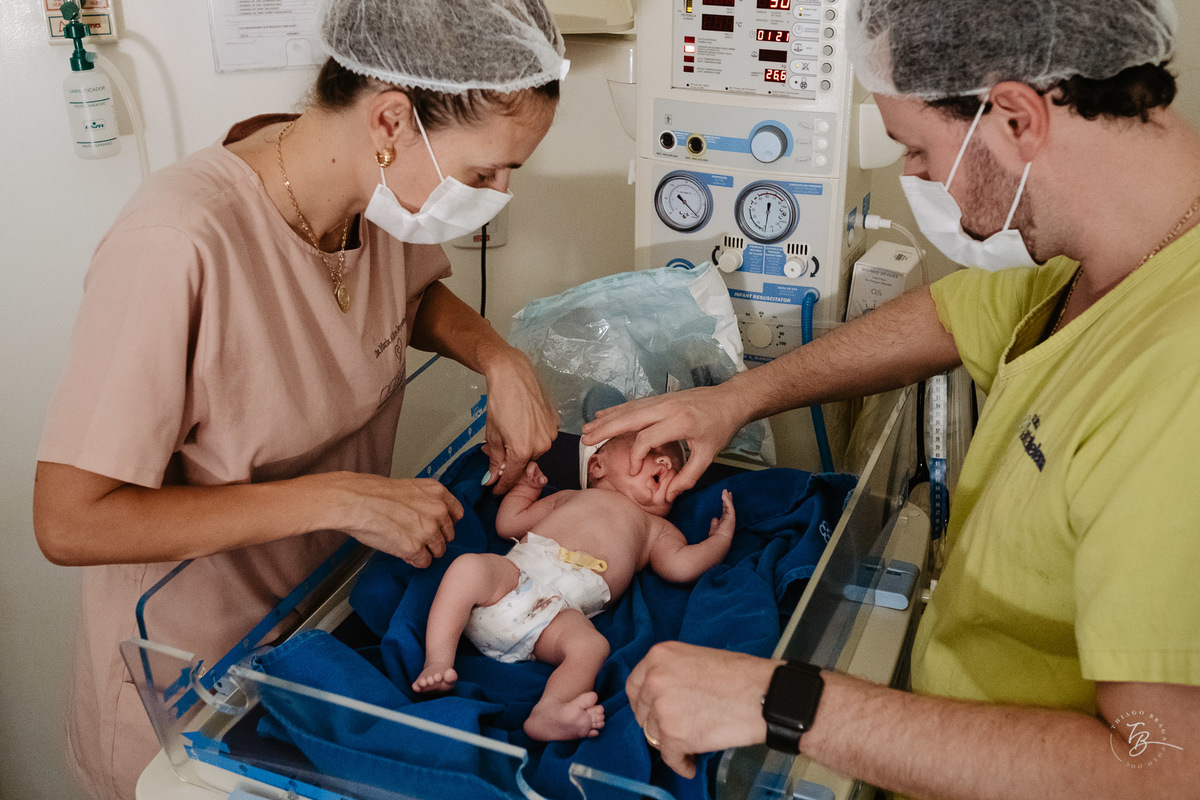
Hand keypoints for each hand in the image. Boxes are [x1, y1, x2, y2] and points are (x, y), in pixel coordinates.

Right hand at [317, 472, 462, 566]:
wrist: (354, 501)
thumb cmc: (373, 493)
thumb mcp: (409, 488)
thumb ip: (426, 502)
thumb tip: (431, 519)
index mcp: (438, 493)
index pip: (457, 514)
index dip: (445, 523)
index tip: (437, 526)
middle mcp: (438, 511)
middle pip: (449, 535)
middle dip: (435, 538)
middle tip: (417, 536)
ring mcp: (428, 531)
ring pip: (439, 551)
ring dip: (426, 551)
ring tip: (408, 544)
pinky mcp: (415, 548)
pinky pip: (424, 562)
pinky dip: (414, 560)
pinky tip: (402, 551)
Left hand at [480, 348, 558, 494]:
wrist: (512, 374)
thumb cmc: (499, 400)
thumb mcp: (492, 433)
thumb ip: (495, 459)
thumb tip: (492, 478)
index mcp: (523, 450)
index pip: (512, 477)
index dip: (502, 486)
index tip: (495, 490)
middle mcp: (541, 445)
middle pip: (524, 463)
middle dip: (511, 461)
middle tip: (496, 451)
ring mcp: (551, 434)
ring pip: (535, 450)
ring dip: (522, 447)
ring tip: (509, 431)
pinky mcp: (555, 422)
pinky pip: (542, 437)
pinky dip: (532, 436)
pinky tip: (521, 422)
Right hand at [582, 385, 746, 500]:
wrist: (730, 400)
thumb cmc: (721, 427)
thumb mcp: (709, 455)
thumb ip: (689, 476)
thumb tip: (670, 496)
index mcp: (679, 422)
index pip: (647, 438)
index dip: (636, 456)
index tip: (633, 471)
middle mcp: (667, 408)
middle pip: (629, 418)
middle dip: (605, 429)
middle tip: (585, 439)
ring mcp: (662, 400)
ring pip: (629, 409)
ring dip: (606, 418)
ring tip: (587, 429)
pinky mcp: (661, 398)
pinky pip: (635, 404)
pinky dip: (617, 410)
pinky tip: (603, 414)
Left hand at [627, 641, 778, 777]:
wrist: (764, 695)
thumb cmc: (740, 676)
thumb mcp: (696, 659)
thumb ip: (672, 674)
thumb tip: (662, 697)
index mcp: (659, 656)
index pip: (634, 685)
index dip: (643, 703)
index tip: (651, 712)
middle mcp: (654, 679)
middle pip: (642, 711)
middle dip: (656, 723)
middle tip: (674, 729)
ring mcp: (662, 707)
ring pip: (654, 734)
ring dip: (669, 742)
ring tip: (689, 744)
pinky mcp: (674, 734)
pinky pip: (669, 756)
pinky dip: (680, 763)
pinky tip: (690, 763)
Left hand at [709, 489, 734, 538]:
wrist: (719, 542)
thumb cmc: (716, 538)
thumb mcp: (713, 528)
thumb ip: (714, 523)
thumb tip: (714, 518)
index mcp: (724, 522)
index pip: (725, 511)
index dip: (724, 504)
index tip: (724, 499)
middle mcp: (728, 519)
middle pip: (728, 507)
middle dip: (728, 499)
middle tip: (728, 492)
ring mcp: (731, 518)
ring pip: (729, 505)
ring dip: (727, 498)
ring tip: (726, 491)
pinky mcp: (731, 516)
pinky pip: (729, 506)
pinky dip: (726, 500)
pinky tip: (724, 494)